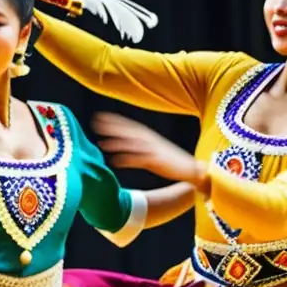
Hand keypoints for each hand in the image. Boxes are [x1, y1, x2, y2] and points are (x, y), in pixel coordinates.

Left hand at [92, 112, 206, 186]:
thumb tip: (121, 150)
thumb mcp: (153, 151)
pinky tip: (114, 161)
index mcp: (150, 136)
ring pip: (131, 144)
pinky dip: (126, 159)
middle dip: (112, 127)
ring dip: (116, 143)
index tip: (99, 117)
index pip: (129, 125)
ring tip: (101, 144)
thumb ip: (138, 148)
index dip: (114, 121)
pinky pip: (138, 159)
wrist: (191, 169)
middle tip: (95, 123)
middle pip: (128, 131)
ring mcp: (153, 150)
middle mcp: (150, 140)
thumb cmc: (171, 161)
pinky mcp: (156, 161)